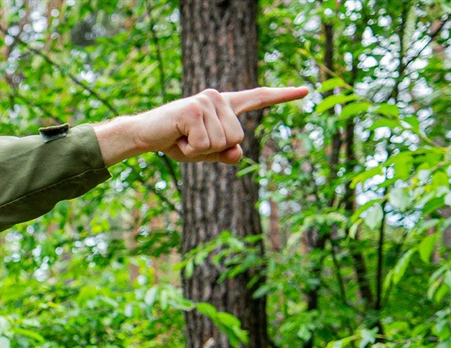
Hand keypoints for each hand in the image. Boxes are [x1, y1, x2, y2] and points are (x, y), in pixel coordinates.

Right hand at [93, 86, 309, 166]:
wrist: (144, 134)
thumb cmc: (176, 141)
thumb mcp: (205, 153)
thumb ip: (226, 154)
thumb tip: (238, 153)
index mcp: (225, 105)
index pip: (258, 97)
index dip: (282, 96)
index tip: (306, 90)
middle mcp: (218, 98)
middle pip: (236, 138)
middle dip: (213, 149)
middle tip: (190, 140)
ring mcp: (206, 101)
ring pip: (221, 142)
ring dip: (199, 150)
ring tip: (182, 138)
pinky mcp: (193, 110)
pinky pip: (205, 144)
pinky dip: (190, 150)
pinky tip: (177, 138)